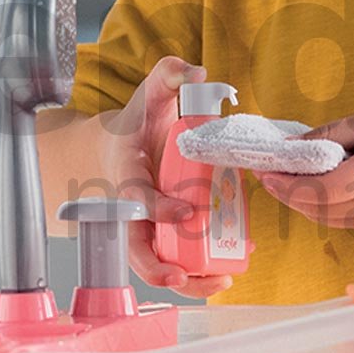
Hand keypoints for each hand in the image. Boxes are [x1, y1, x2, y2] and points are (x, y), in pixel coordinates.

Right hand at [88, 57, 233, 298]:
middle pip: (135, 248)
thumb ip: (168, 75)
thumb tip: (198, 71)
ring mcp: (147, 226)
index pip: (138, 198)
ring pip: (157, 263)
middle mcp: (132, 209)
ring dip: (186, 280)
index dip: (159, 208)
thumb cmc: (138, 124)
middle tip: (183, 274)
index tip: (187, 212)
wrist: (121, 147)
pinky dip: (202, 269)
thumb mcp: (151, 95)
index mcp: (128, 176)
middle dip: (156, 266)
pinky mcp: (163, 235)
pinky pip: (178, 258)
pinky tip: (232, 266)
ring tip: (221, 281)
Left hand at [256, 109, 353, 235]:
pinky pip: (343, 221)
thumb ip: (330, 135)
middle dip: (288, 194)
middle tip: (268, 176)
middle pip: (318, 209)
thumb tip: (290, 146)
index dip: (288, 185)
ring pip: (328, 219)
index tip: (265, 172)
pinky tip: (316, 190)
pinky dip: (325, 207)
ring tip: (287, 181)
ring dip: (303, 203)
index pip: (320, 189)